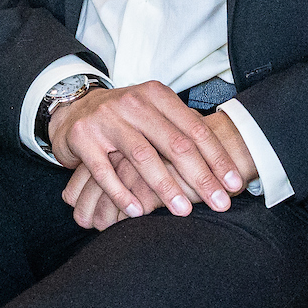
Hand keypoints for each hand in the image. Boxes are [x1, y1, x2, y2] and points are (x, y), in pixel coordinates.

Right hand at [49, 85, 252, 221]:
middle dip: (202, 177)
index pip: (195, 129)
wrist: (72, 109)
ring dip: (166, 188)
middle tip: (220, 203)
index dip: (217, 158)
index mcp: (156, 95)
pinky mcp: (83, 138)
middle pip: (175, 144)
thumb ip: (181, 128)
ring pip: (143, 157)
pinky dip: (122, 194)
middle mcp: (133, 103)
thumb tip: (224, 162)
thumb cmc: (123, 117)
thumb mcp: (152, 112)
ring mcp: (106, 119)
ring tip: (184, 212)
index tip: (234, 184)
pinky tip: (137, 212)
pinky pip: (105, 171)